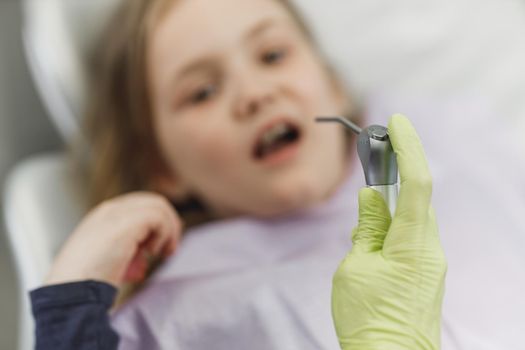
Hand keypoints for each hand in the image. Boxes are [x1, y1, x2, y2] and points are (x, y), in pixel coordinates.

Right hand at [45, 192, 182, 287]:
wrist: (71, 291)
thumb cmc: (85, 283)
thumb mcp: (109, 262)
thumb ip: (127, 254)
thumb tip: (144, 260)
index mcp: (103, 217)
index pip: (139, 207)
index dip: (154, 227)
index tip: (156, 252)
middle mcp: (110, 210)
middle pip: (151, 202)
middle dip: (167, 225)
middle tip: (168, 251)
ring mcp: (117, 213)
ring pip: (159, 206)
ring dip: (168, 230)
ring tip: (162, 253)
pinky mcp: (127, 221)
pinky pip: (159, 216)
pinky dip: (164, 234)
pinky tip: (151, 252)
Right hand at [331, 115, 446, 349]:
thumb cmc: (368, 319)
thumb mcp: (354, 268)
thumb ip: (365, 228)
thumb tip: (370, 199)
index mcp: (412, 244)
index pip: (417, 183)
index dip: (408, 148)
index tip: (396, 122)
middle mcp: (429, 249)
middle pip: (414, 198)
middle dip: (392, 175)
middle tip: (369, 158)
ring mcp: (430, 263)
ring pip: (409, 220)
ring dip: (385, 212)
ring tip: (358, 238)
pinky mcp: (425, 274)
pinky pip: (408, 239)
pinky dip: (388, 231)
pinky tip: (368, 251)